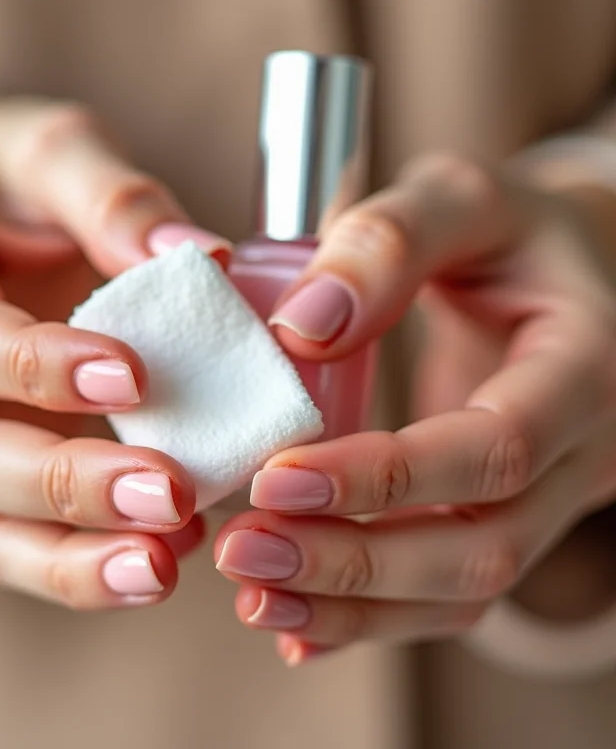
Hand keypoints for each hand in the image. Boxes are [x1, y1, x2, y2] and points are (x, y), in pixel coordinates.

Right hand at [0, 102, 230, 607]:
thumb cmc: (16, 185)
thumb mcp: (57, 153)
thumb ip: (116, 197)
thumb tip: (198, 255)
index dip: (35, 365)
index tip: (135, 377)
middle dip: (64, 484)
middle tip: (169, 495)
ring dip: (72, 559)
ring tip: (161, 567)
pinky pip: (18, 543)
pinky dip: (83, 565)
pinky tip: (159, 558)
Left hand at [215, 153, 615, 662]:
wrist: (551, 278)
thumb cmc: (504, 234)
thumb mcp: (458, 201)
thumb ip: (388, 243)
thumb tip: (301, 327)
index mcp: (584, 368)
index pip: (494, 448)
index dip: (387, 476)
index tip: (278, 476)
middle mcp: (577, 454)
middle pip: (478, 547)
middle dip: (354, 561)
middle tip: (244, 550)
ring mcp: (543, 500)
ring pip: (458, 590)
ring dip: (350, 607)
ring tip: (253, 597)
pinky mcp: (499, 519)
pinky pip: (442, 592)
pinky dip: (365, 617)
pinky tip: (292, 625)